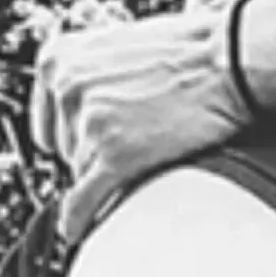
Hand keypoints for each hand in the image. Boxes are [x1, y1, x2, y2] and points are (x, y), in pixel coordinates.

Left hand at [31, 4, 252, 242]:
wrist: (229, 59)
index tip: (86, 146)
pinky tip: (79, 228)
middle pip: (65, 148)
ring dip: (109, 175)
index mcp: (62, 57)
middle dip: (95, 153)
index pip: (47, 119)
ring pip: (82, 173)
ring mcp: (91, 124)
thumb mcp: (122, 48)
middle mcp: (68, 88)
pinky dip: (79, 219)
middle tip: (134, 143)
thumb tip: (94, 109)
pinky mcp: (117, 156)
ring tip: (148, 155)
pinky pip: (84, 199)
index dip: (72, 137)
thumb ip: (96, 78)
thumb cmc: (191, 50)